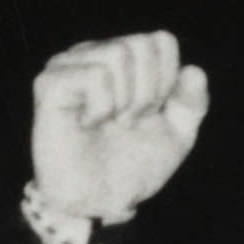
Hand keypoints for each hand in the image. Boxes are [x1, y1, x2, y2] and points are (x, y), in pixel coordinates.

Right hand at [32, 31, 213, 233]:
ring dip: (125, 100)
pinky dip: (102, 106)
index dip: (168, 81)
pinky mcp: (50, 84)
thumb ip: (191, 103)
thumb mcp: (177, 136)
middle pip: (142, 44)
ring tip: (110, 123)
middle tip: (128, 121)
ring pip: (118, 53)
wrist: (99, 203)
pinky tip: (88, 123)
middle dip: (149, 92)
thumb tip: (194, 70)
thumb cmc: (132, 166)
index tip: (152, 113)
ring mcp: (67, 65)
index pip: (161, 41)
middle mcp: (93, 53)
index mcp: (122, 59)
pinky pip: (95, 75)